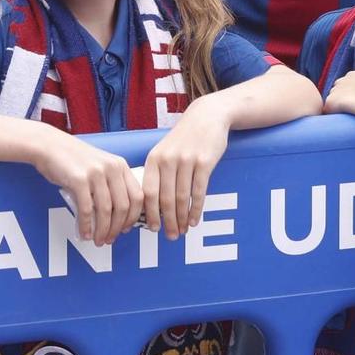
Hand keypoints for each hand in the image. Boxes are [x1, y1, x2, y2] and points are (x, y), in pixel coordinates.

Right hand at [33, 128, 140, 245]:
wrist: (49, 145)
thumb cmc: (73, 159)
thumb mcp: (100, 166)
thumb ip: (111, 184)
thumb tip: (117, 217)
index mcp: (120, 165)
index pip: (137, 196)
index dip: (133, 217)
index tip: (126, 229)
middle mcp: (111, 168)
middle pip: (123, 207)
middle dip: (117, 228)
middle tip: (109, 239)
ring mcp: (96, 173)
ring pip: (106, 211)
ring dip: (103, 230)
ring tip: (97, 240)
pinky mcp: (79, 180)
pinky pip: (87, 210)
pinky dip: (86, 226)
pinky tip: (85, 233)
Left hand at [142, 108, 229, 237]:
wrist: (206, 117)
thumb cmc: (183, 139)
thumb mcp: (164, 151)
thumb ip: (157, 174)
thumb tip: (151, 206)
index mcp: (153, 159)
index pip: (147, 192)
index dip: (149, 214)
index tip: (153, 229)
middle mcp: (167, 160)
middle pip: (165, 199)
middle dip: (167, 221)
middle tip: (170, 237)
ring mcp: (186, 160)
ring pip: (182, 198)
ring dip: (182, 218)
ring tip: (183, 231)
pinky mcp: (204, 162)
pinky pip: (199, 192)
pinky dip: (196, 209)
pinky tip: (195, 220)